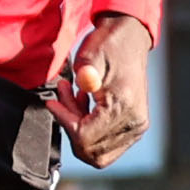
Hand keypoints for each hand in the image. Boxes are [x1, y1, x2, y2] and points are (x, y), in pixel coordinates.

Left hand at [55, 11, 151, 168]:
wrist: (130, 38)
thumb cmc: (108, 45)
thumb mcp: (89, 59)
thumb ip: (77, 86)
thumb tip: (59, 106)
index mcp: (123, 106)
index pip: (84, 136)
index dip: (64, 121)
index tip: (53, 102)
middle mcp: (134, 122)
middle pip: (90, 151)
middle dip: (70, 128)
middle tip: (61, 101)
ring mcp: (136, 127)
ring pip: (97, 151)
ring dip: (79, 130)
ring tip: (73, 99)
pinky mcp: (134, 126)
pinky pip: (106, 144)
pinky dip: (90, 130)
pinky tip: (85, 106)